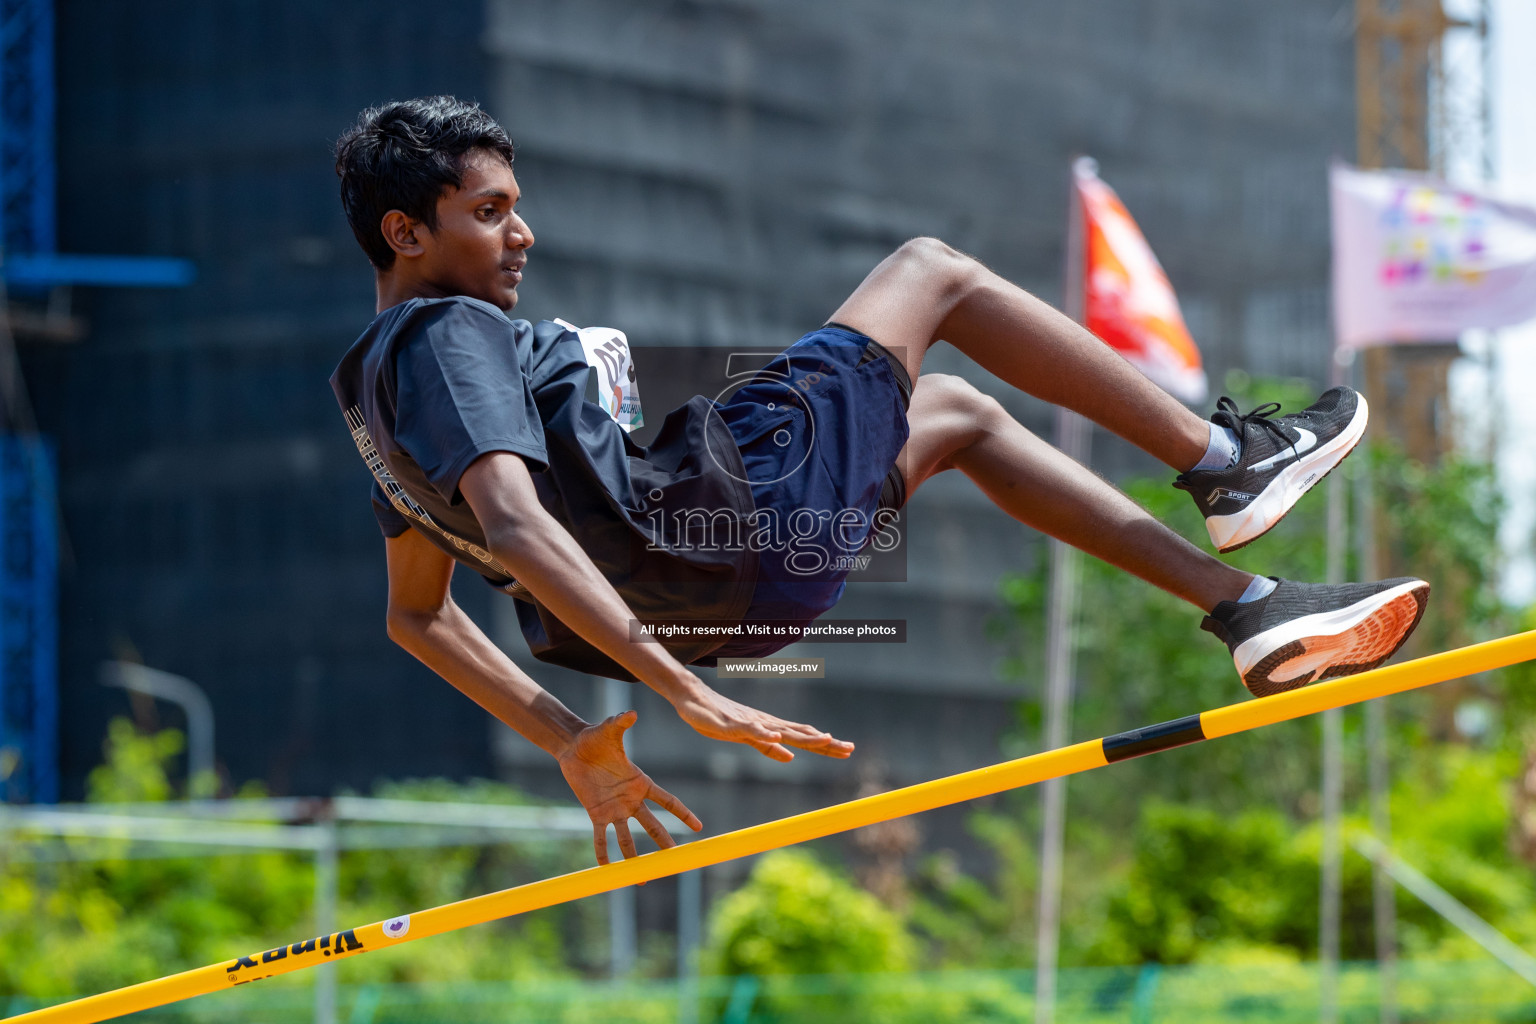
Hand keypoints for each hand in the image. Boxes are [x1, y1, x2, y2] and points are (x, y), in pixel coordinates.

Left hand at [557, 711, 701, 863]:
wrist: (574, 747)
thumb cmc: (596, 737)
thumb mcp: (609, 729)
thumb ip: (621, 722)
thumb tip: (630, 713)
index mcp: (641, 782)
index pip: (667, 801)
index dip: (683, 814)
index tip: (698, 829)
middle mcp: (631, 800)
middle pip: (652, 825)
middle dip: (663, 842)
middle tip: (675, 860)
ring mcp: (615, 809)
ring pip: (628, 838)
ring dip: (634, 859)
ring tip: (642, 879)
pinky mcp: (597, 813)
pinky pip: (601, 837)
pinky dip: (603, 852)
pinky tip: (607, 870)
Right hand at [671, 683, 854, 761]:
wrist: (694, 699)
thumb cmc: (720, 718)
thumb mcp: (748, 738)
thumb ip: (768, 747)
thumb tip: (790, 757)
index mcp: (772, 728)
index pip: (805, 737)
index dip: (826, 745)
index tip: (848, 751)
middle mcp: (767, 723)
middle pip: (802, 734)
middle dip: (826, 743)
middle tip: (850, 748)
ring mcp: (752, 722)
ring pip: (783, 730)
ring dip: (804, 735)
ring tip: (825, 739)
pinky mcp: (734, 724)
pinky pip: (752, 729)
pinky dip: (766, 733)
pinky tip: (778, 736)